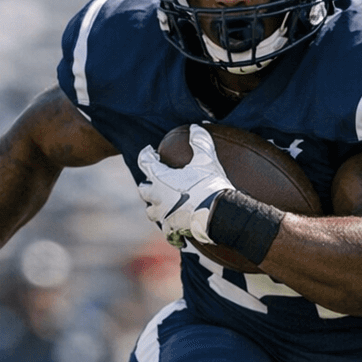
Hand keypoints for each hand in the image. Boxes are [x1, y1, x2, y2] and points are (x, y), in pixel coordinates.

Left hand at [136, 124, 234, 246]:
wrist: (217, 213)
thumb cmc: (209, 185)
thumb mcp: (206, 159)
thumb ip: (200, 141)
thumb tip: (197, 126)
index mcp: (160, 178)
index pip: (145, 162)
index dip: (147, 155)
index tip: (150, 152)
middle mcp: (156, 197)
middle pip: (144, 191)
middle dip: (148, 185)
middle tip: (154, 182)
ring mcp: (163, 215)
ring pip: (151, 213)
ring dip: (155, 208)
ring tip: (163, 206)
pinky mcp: (172, 230)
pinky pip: (168, 234)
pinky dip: (172, 234)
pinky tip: (178, 235)